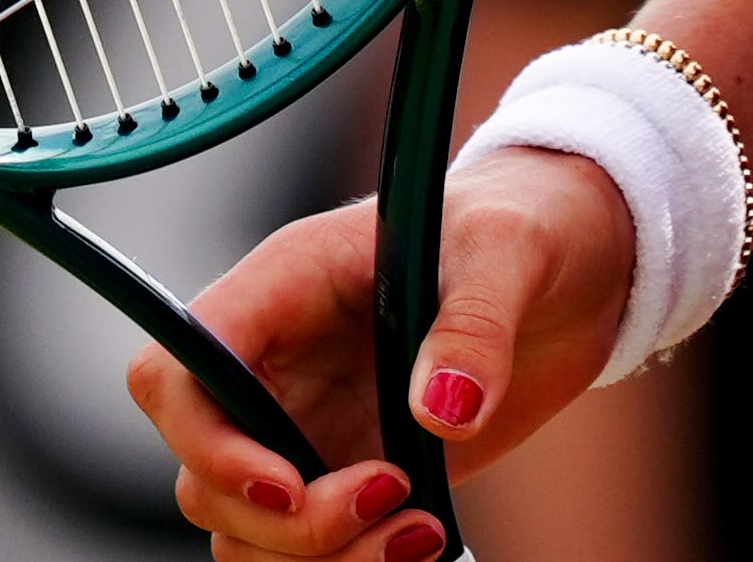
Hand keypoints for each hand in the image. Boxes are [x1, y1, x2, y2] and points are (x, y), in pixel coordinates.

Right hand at [124, 148, 636, 557]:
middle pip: (203, 476)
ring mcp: (309, 428)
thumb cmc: (524, 223)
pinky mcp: (352, 476)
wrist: (575, 265)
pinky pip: (307, 551)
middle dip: (286, 522)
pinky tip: (426, 541)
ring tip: (418, 533)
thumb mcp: (508, 249)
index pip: (177, 370)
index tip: (290, 485)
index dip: (207, 443)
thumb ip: (474, 322)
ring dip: (318, 558)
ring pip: (246, 531)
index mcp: (284, 286)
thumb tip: (443, 410)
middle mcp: (278, 364)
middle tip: (391, 498)